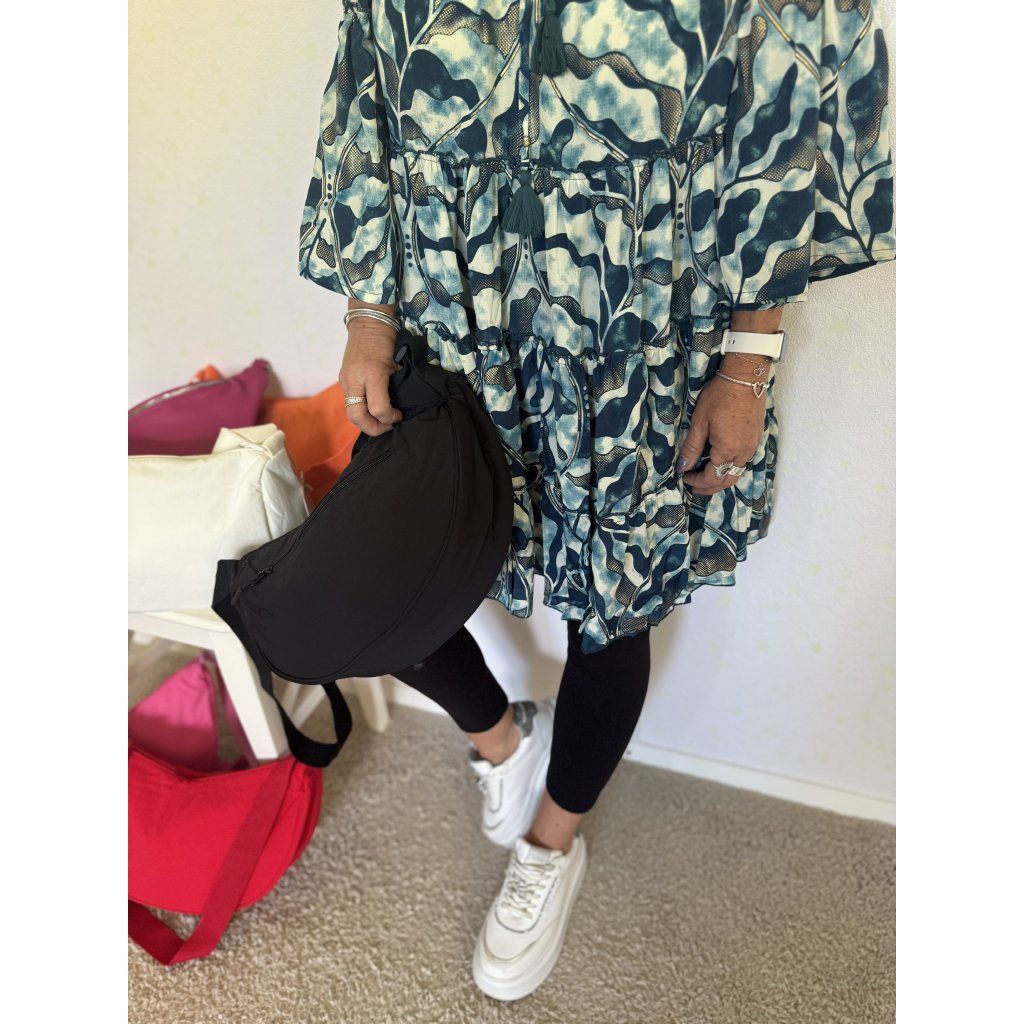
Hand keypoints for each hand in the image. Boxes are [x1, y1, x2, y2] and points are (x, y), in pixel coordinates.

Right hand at [339, 318, 402, 435]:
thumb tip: (398, 405)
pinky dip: (361, 411)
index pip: (378, 408)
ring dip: (366, 422)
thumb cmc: (385, 340)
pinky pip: (350, 402)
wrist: (367, 322)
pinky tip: (372, 411)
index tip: (399, 415)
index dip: (390, 418)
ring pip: (351, 413)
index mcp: (373, 374)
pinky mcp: (342, 379)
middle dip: (373, 428)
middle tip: (387, 426)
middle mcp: (355, 380)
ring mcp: (345, 380)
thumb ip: (395, 385)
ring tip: (381, 421)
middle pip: (357, 417)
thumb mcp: (396, 363)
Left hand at [676, 360, 768, 494]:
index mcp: (728, 450)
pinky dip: (731, 468)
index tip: (684, 478)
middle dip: (710, 487)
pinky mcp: (756, 438)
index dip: (697, 482)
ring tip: (706, 478)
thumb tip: (682, 467)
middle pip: (727, 480)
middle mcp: (744, 452)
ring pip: (737, 473)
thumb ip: (691, 448)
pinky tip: (720, 463)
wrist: (745, 377)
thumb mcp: (699, 422)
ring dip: (721, 479)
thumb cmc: (719, 396)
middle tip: (694, 487)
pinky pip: (743, 462)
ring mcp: (752, 446)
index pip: (712, 477)